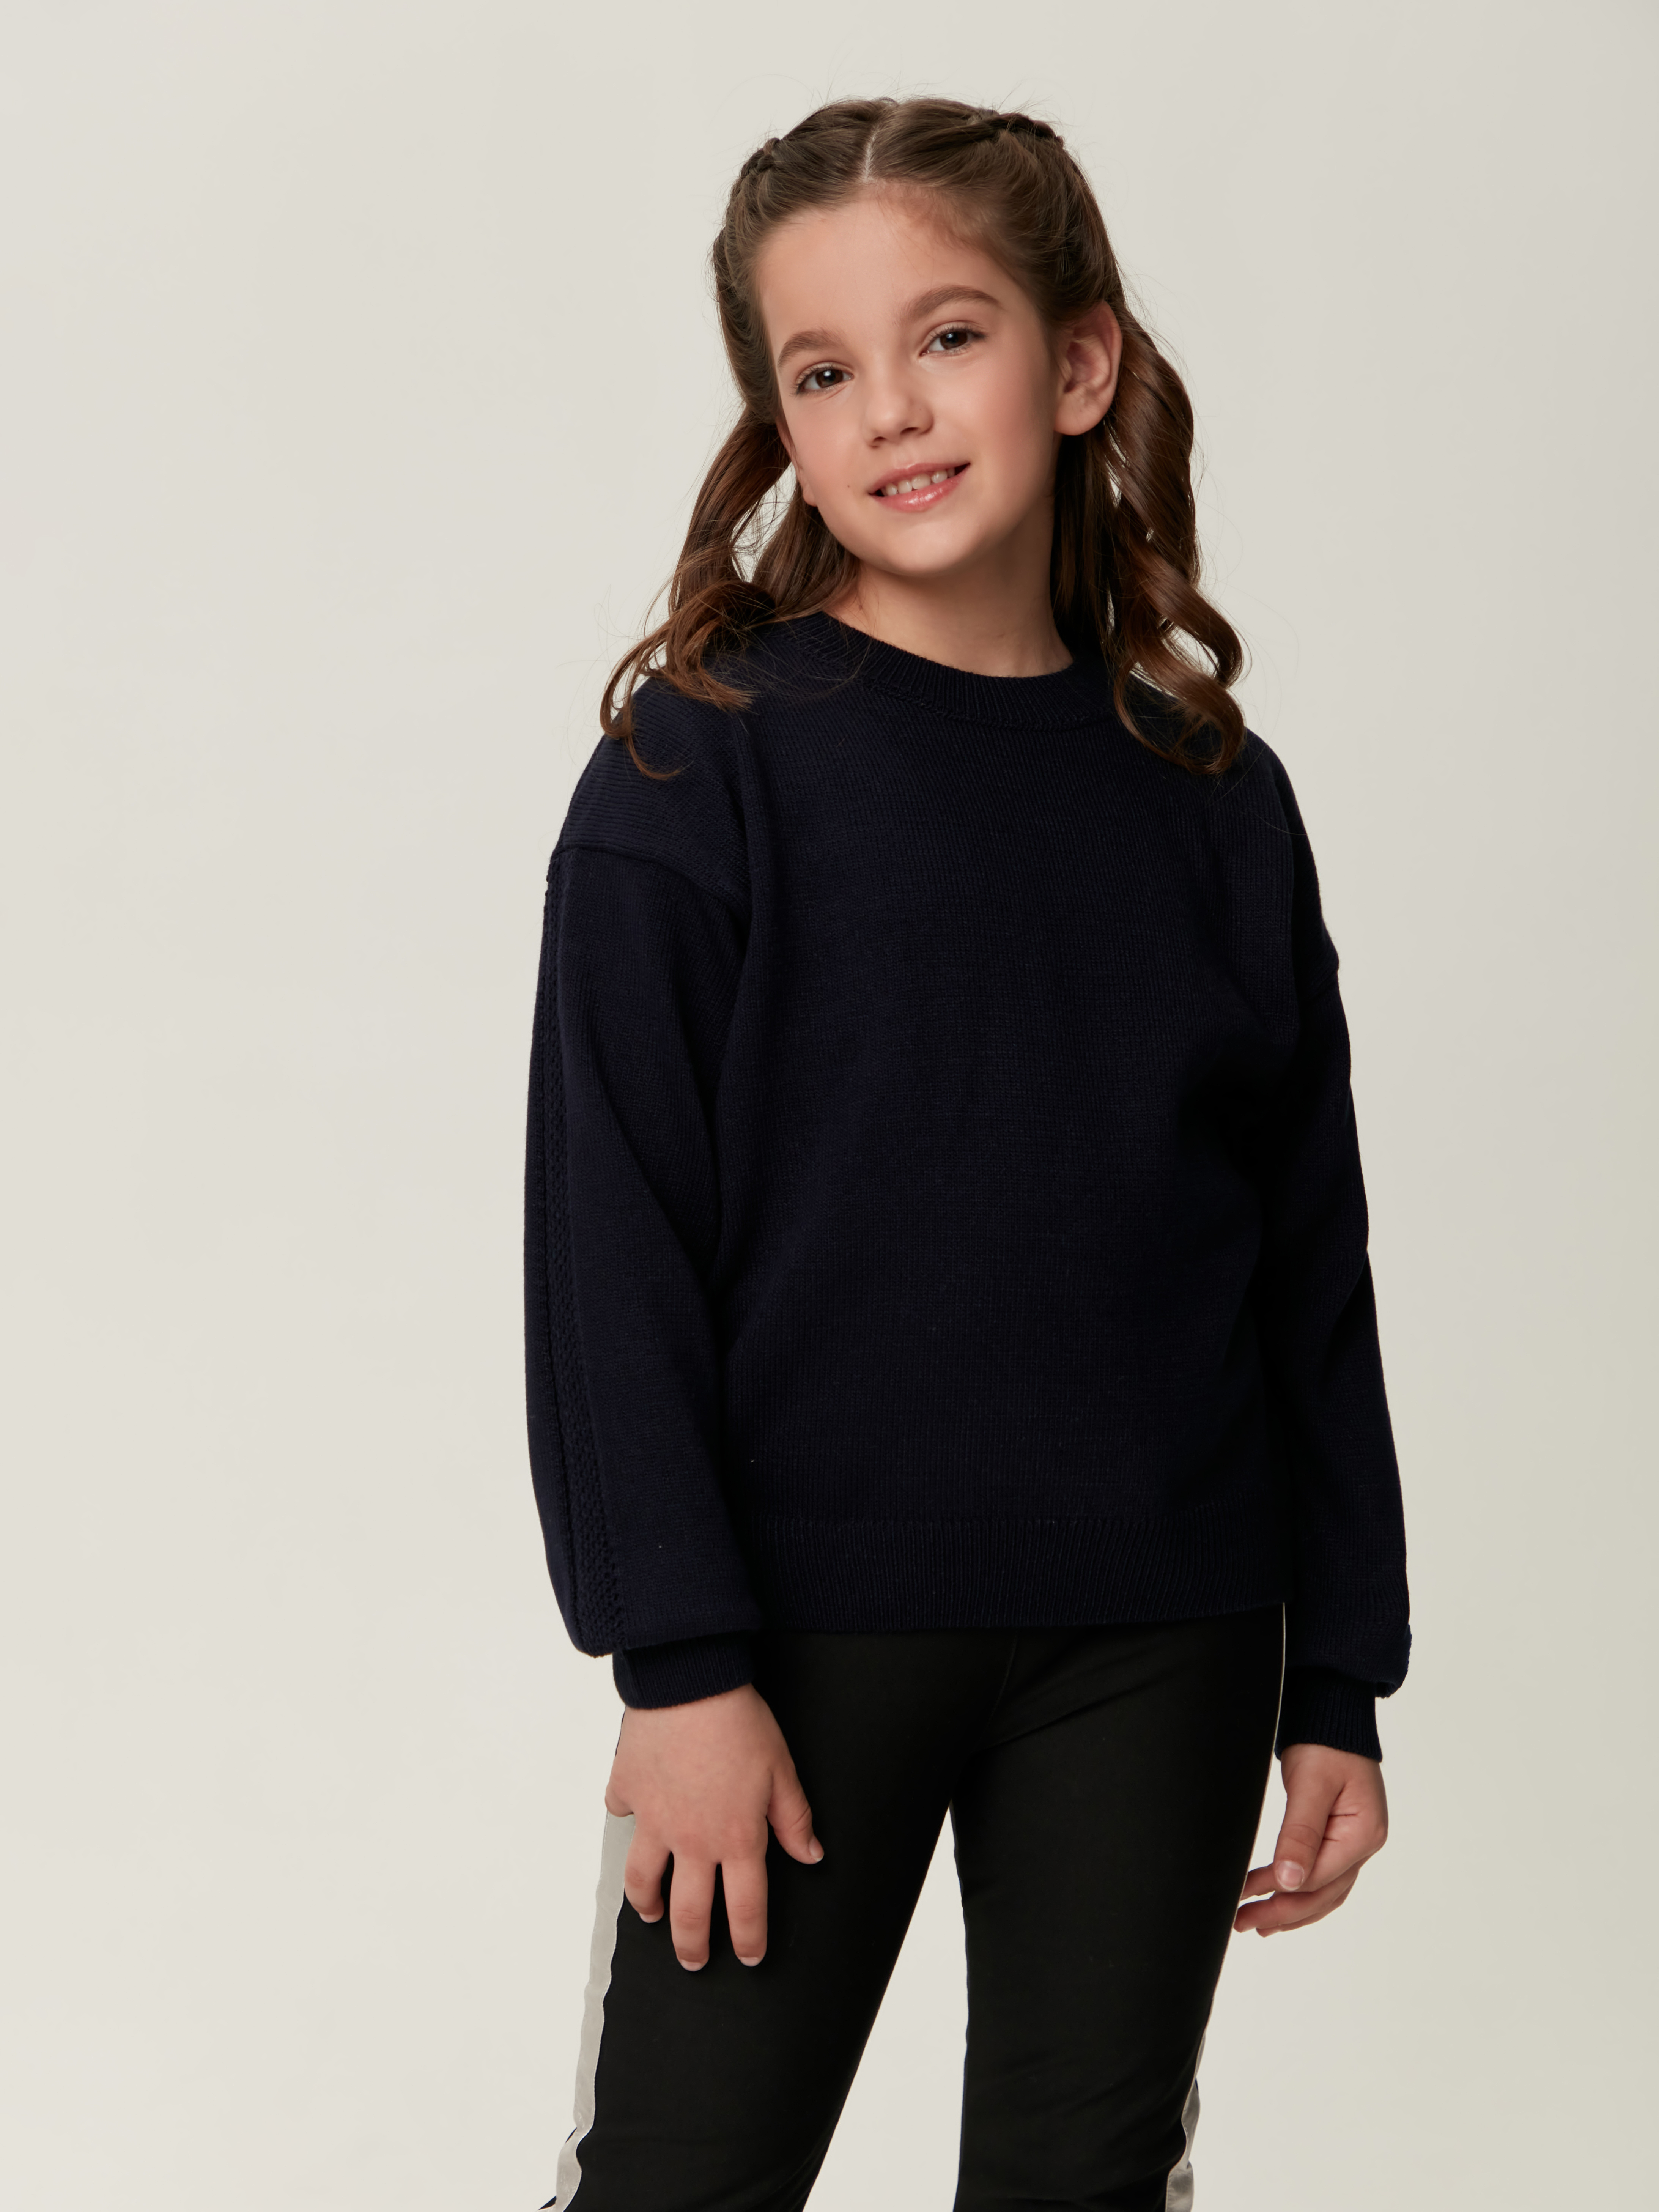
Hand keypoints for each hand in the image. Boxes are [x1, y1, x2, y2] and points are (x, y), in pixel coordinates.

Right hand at [603, 1683, 822, 1970]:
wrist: (689, 1683)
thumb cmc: (740, 1722)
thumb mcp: (782, 1770)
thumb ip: (794, 1819)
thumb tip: (811, 1856)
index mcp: (736, 1839)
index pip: (746, 1907)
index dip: (750, 1938)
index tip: (751, 1957)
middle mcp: (692, 1840)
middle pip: (689, 1912)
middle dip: (692, 1945)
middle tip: (693, 1960)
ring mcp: (654, 1819)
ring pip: (643, 1879)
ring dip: (646, 1903)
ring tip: (651, 1912)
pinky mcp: (627, 1790)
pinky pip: (621, 1812)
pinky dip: (626, 1816)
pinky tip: (633, 1815)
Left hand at [1234, 1742, 1387, 1935]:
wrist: (1331, 1717)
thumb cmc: (1324, 1744)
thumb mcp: (1310, 1786)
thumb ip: (1300, 1834)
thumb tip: (1288, 1881)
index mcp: (1363, 1834)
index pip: (1318, 1876)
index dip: (1280, 1891)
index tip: (1244, 1897)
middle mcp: (1364, 1845)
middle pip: (1323, 1892)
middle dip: (1282, 1911)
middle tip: (1242, 1922)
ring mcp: (1356, 1844)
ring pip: (1324, 1892)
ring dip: (1291, 1910)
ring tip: (1256, 1924)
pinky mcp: (1342, 1838)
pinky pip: (1324, 1878)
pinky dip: (1302, 1895)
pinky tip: (1281, 1903)